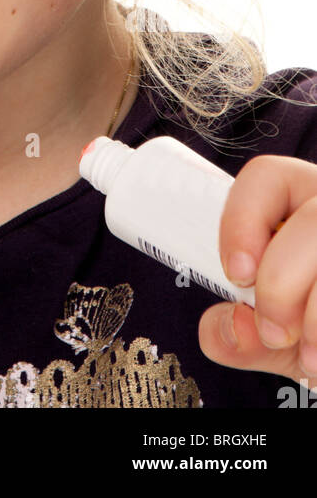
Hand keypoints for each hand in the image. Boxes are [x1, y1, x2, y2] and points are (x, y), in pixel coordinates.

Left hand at [198, 154, 316, 385]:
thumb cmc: (316, 337)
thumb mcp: (279, 341)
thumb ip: (241, 334)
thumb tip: (226, 328)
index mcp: (303, 203)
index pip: (269, 176)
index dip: (243, 222)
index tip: (237, 274)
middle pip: (312, 220)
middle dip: (281, 284)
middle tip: (274, 331)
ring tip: (310, 356)